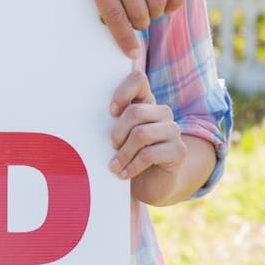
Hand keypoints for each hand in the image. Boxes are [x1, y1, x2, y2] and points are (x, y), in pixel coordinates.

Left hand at [79, 0, 185, 57]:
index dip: (123, 38)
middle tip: (137, 20)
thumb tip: (115, 29)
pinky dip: (174, 2)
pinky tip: (167, 6)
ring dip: (154, 14)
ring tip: (148, 10)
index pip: (112, 14)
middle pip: (138, 11)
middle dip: (139, 23)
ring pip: (157, 2)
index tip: (130, 52)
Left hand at [108, 69, 185, 193]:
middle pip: (135, 112)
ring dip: (123, 154)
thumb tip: (85, 110)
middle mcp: (162, 112)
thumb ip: (112, 121)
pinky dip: (132, 166)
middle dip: (118, 133)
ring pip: (141, 134)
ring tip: (114, 166)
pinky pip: (149, 154)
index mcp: (146, 102)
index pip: (137, 79)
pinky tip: (125, 174)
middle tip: (112, 148)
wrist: (150, 185)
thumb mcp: (118, 136)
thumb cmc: (129, 156)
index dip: (122, 92)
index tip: (111, 112)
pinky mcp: (179, 150)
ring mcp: (173, 130)